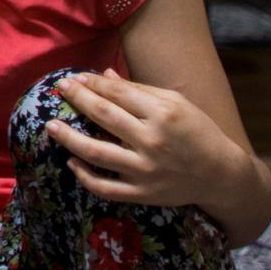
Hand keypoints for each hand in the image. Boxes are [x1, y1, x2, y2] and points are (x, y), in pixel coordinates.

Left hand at [46, 70, 251, 212]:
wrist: (220, 174)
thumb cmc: (197, 132)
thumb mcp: (176, 104)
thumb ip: (139, 90)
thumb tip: (103, 76)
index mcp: (162, 113)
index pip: (117, 93)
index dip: (92, 84)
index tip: (74, 79)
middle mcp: (152, 140)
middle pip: (103, 116)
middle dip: (77, 99)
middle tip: (59, 90)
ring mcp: (145, 170)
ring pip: (96, 153)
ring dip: (69, 138)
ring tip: (51, 127)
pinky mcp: (142, 193)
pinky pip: (104, 187)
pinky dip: (84, 176)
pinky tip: (71, 162)